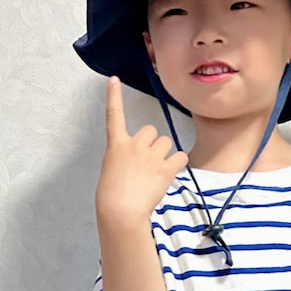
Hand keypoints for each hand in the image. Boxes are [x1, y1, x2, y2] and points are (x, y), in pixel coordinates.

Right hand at [95, 76, 188, 231]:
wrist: (121, 211)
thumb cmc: (112, 197)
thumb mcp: (111, 171)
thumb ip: (124, 159)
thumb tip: (138, 163)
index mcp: (116, 145)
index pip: (114, 115)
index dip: (114, 96)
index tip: (114, 80)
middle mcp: (134, 145)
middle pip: (151, 130)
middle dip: (153, 143)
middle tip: (148, 162)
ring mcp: (150, 155)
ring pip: (166, 142)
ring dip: (166, 153)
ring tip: (158, 171)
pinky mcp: (164, 168)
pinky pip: (180, 156)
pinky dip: (178, 163)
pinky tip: (171, 173)